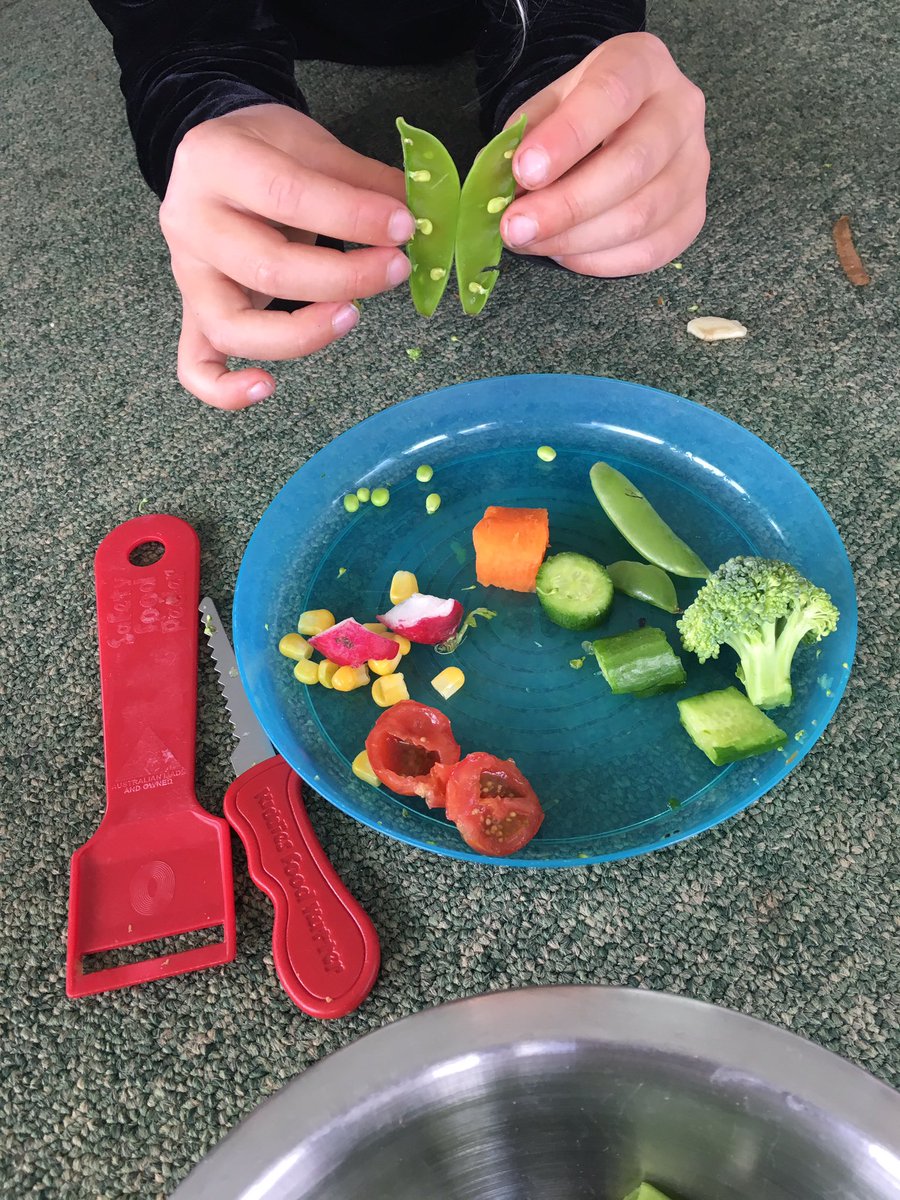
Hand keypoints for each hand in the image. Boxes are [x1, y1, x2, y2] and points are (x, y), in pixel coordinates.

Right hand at [159, 105, 414, 408]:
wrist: (215, 157)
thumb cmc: (267, 151)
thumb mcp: (311, 144)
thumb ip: (363, 181)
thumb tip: (423, 216)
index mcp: (216, 161)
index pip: (286, 195)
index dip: (351, 216)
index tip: (402, 227)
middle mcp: (190, 221)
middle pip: (266, 268)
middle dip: (343, 277)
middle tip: (396, 268)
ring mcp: (188, 275)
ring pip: (232, 326)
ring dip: (301, 333)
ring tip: (352, 316)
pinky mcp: (192, 314)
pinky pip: (196, 366)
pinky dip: (225, 390)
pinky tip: (267, 387)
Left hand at [500, 33, 708, 275]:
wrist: (627, 122)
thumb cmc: (584, 113)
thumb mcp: (551, 103)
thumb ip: (528, 137)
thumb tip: (503, 188)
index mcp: (644, 65)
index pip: (611, 95)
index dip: (566, 137)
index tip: (524, 172)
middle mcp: (682, 111)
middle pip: (631, 165)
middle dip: (566, 205)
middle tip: (516, 227)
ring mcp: (695, 167)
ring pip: (641, 216)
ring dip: (575, 240)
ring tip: (530, 242)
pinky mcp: (694, 214)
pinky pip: (650, 251)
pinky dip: (598, 260)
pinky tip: (564, 253)